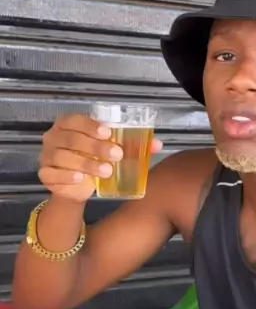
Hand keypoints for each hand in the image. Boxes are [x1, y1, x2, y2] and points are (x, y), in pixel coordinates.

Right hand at [38, 114, 161, 201]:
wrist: (78, 187)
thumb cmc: (95, 160)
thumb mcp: (113, 151)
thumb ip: (133, 145)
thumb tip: (157, 144)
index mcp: (68, 125)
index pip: (75, 120)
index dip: (90, 125)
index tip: (108, 133)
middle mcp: (54, 137)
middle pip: (71, 139)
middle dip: (95, 147)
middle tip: (116, 155)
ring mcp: (46, 155)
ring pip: (62, 156)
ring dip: (86, 163)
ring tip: (106, 171)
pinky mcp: (45, 174)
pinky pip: (51, 173)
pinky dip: (66, 176)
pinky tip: (80, 178)